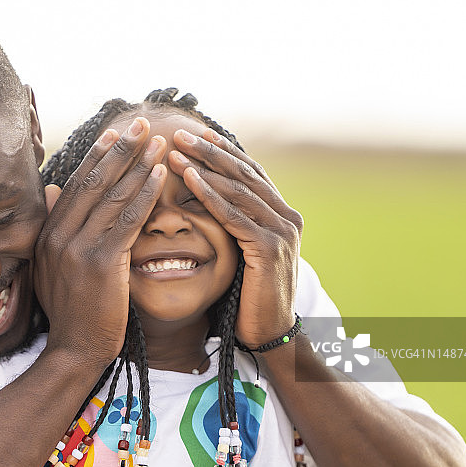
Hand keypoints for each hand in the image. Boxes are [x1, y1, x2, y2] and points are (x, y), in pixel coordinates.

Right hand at [34, 118, 166, 363]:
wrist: (74, 350)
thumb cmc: (71, 310)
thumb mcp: (52, 265)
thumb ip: (53, 227)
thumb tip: (50, 190)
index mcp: (48, 233)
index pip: (76, 185)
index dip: (98, 156)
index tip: (115, 134)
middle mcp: (59, 235)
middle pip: (94, 182)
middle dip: (120, 150)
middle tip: (140, 124)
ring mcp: (79, 248)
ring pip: (113, 196)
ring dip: (138, 165)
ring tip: (158, 143)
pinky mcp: (102, 263)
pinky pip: (129, 220)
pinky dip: (146, 194)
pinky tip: (160, 176)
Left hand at [168, 128, 302, 346]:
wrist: (271, 333)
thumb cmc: (250, 296)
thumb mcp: (245, 252)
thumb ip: (237, 225)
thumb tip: (210, 199)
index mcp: (282, 215)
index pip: (251, 173)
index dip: (224, 151)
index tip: (198, 133)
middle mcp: (288, 217)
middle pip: (245, 174)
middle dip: (211, 151)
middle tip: (182, 133)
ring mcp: (282, 231)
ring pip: (238, 189)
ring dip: (205, 167)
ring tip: (177, 150)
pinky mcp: (269, 248)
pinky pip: (233, 215)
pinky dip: (209, 195)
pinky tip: (188, 180)